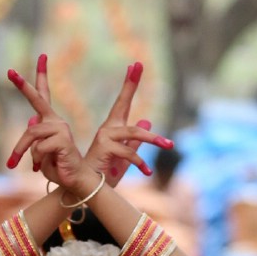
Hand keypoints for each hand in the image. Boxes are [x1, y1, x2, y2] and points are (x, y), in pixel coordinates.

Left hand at [5, 54, 86, 192]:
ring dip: (20, 150)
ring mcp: (61, 128)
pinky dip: (36, 159)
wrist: (74, 182)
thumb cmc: (57, 168)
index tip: (42, 56)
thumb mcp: (39, 154)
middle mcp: (56, 121)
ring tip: (15, 163)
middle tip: (10, 72)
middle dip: (23, 86)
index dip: (42, 76)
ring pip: (31, 133)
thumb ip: (34, 139)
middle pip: (38, 99)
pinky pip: (39, 147)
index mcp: (50, 122)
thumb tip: (32, 120)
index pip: (43, 96)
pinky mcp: (63, 139)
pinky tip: (42, 165)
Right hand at [82, 62, 173, 187]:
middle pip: (123, 103)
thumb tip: (147, 121)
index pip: (123, 102)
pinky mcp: (105, 147)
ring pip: (134, 132)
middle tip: (138, 65)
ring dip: (154, 139)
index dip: (129, 84)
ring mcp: (105, 136)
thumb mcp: (125, 159)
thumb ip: (135, 142)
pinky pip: (129, 152)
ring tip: (169, 144)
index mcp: (112, 130)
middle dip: (130, 84)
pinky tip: (147, 172)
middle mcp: (107, 129)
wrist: (87, 190)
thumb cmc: (104, 176)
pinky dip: (140, 163)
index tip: (135, 65)